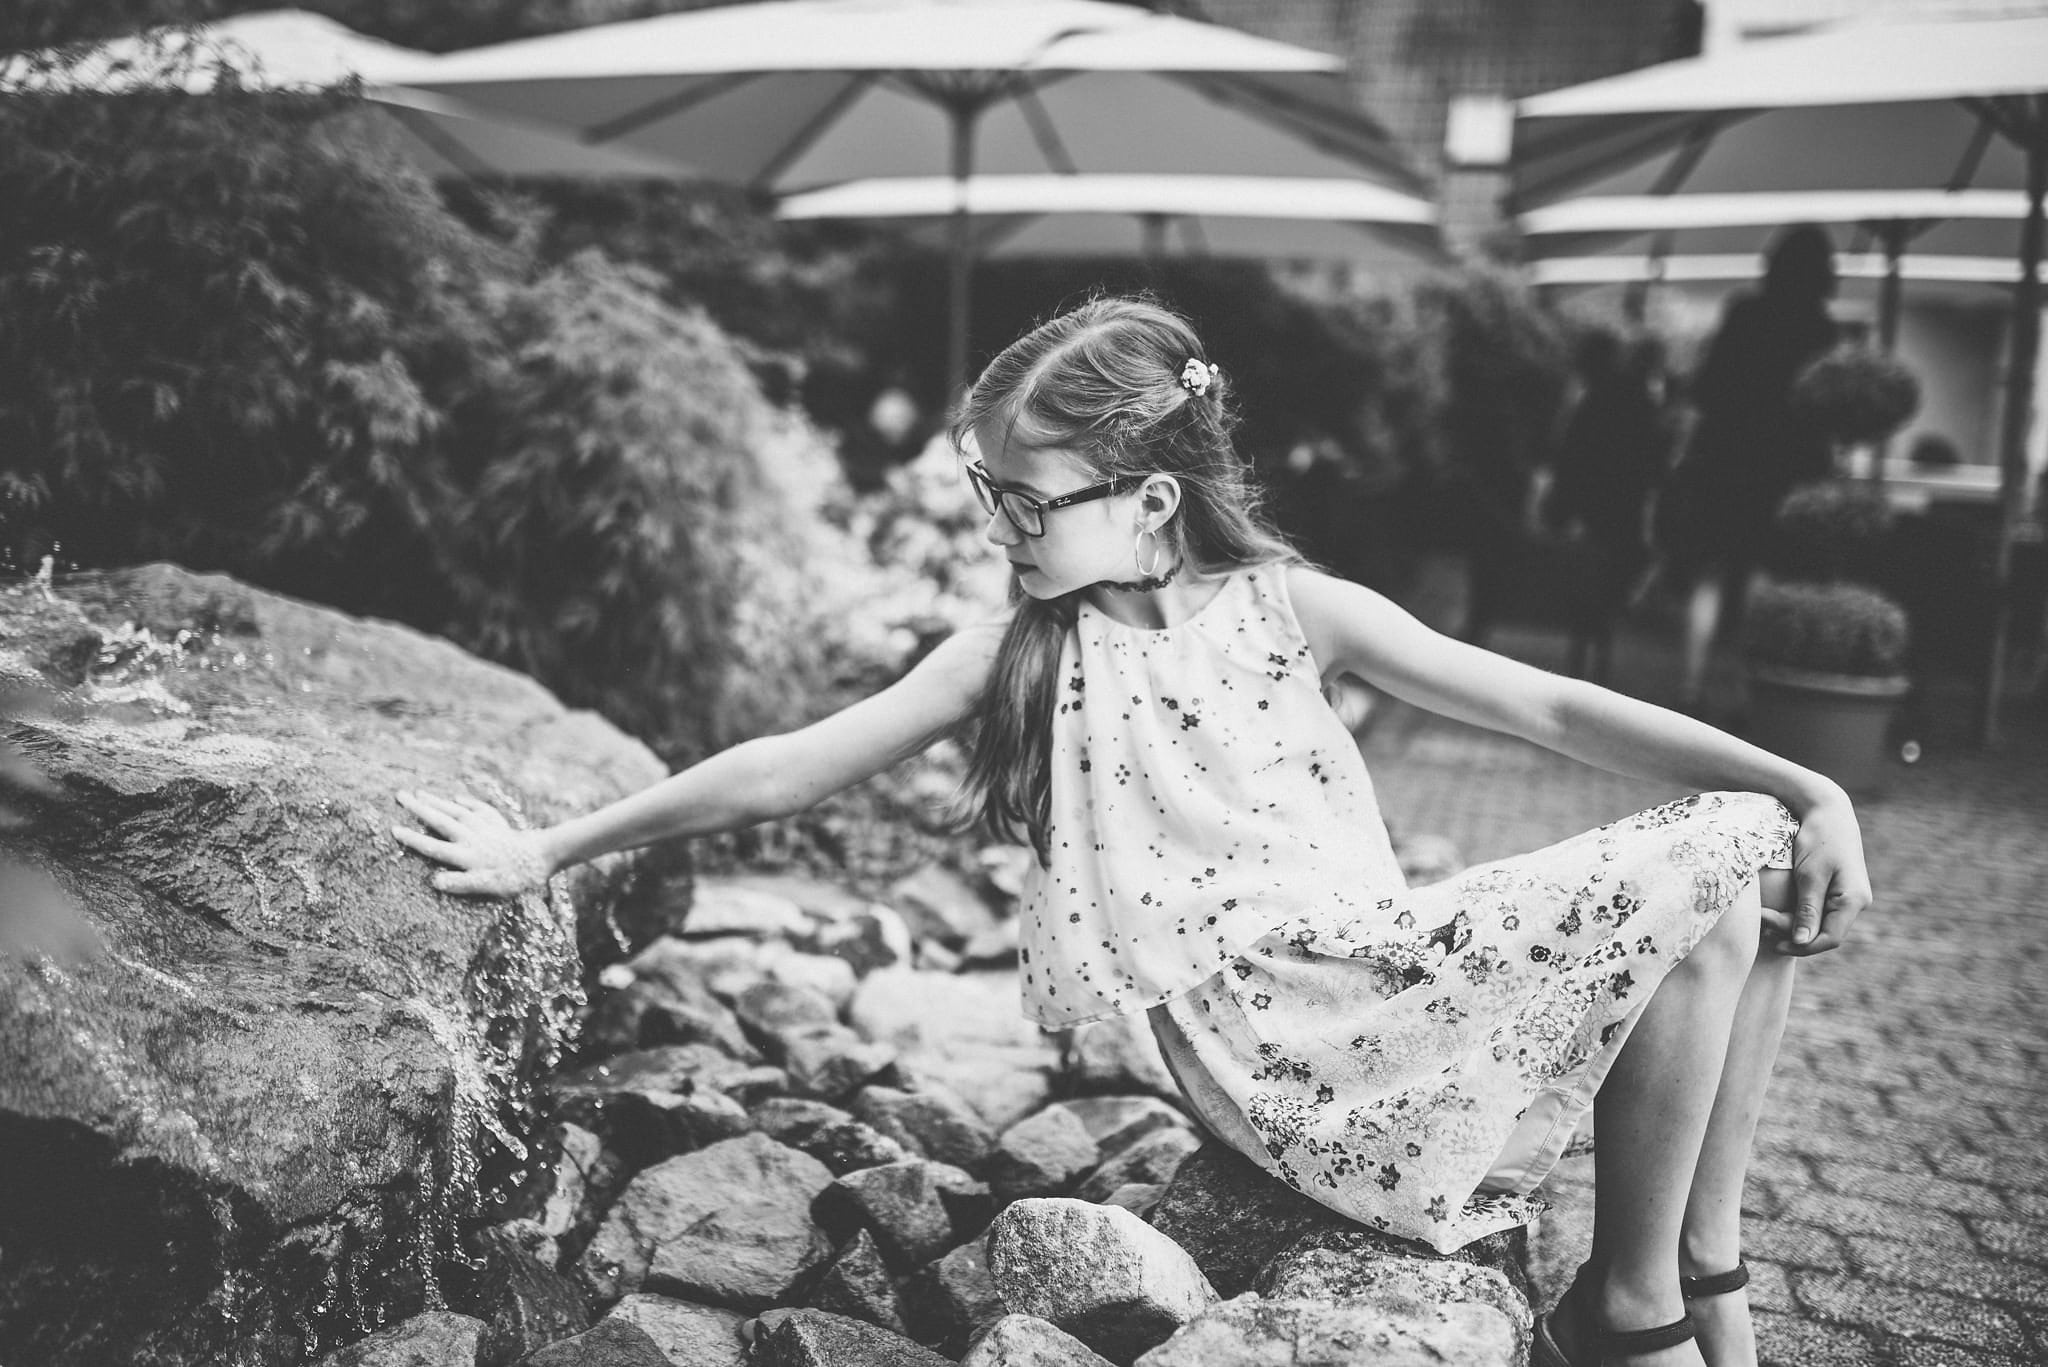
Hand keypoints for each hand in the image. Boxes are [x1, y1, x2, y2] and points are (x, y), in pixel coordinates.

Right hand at [392, 790, 553, 897]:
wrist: (542, 857)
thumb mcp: (489, 886)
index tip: (394, 828)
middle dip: (419, 808)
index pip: (434, 847)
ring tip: (419, 792)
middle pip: (441, 821)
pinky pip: (479, 809)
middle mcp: (472, 838)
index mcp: (467, 855)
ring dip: (437, 801)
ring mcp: (485, 828)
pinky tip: (457, 797)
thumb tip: (434, 881)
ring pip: (456, 811)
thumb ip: (462, 884)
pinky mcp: (498, 823)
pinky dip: (467, 802)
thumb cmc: (514, 877)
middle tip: (399, 795)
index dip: (413, 839)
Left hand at [1762, 789, 1871, 954]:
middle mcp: (1857, 902)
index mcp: (1854, 900)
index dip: (1802, 946)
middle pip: (1824, 933)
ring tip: (1765, 918)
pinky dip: (1798, 913)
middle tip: (1762, 922)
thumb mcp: (1809, 875)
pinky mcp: (1837, 890)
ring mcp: (1848, 896)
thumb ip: (1807, 910)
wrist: (1826, 809)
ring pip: (1820, 924)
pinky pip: (1819, 911)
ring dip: (1793, 924)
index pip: (1830, 938)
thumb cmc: (1818, 838)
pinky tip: (1777, 910)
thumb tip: (1801, 942)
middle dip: (1792, 933)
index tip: (1774, 942)